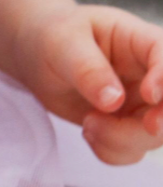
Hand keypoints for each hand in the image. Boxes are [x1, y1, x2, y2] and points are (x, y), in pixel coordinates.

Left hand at [11, 3, 162, 165]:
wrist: (36, 54)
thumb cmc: (53, 35)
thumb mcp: (61, 42)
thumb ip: (87, 68)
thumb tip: (114, 101)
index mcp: (138, 40)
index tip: (148, 95)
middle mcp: (148, 74)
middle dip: (156, 124)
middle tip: (129, 125)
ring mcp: (141, 103)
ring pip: (153, 135)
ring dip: (121, 139)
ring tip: (88, 123)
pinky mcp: (127, 126)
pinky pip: (132, 151)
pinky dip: (111, 150)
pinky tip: (89, 132)